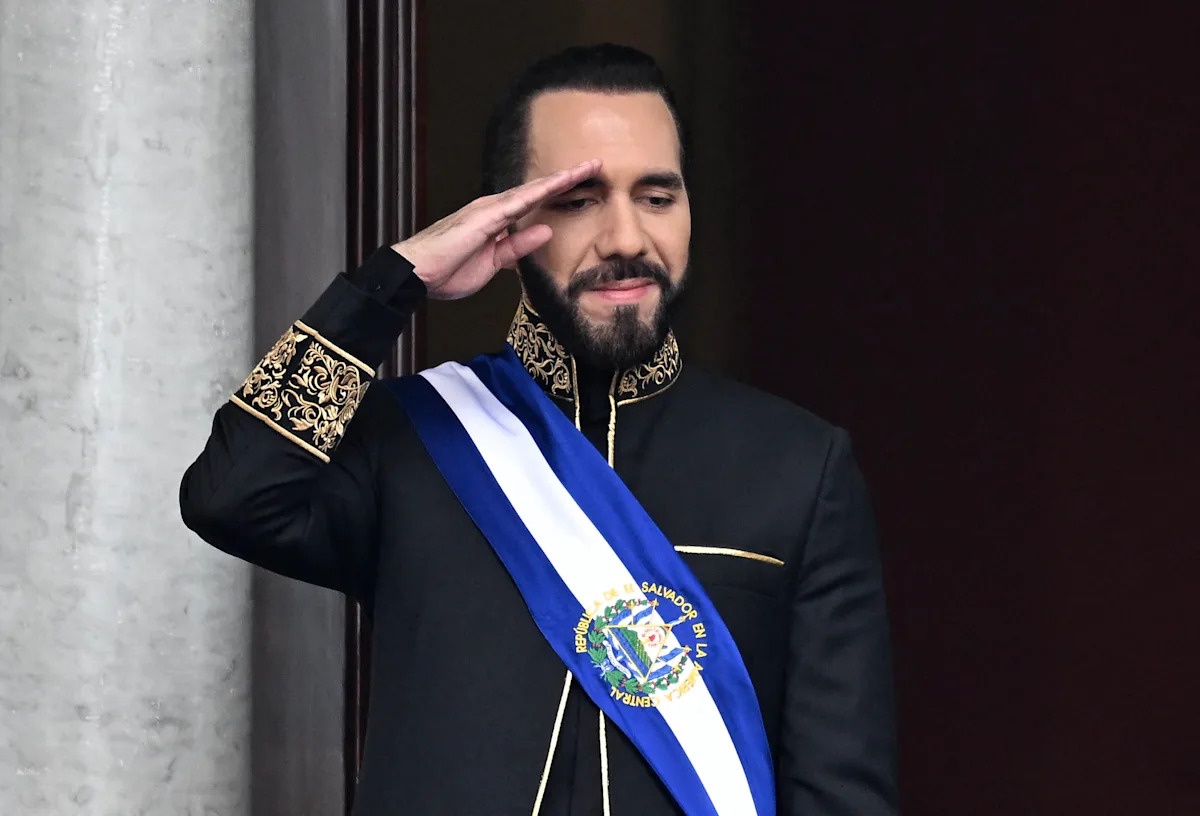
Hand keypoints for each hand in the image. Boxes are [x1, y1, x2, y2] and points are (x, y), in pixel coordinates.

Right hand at [391, 159, 600, 299]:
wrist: (415, 274)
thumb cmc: (447, 270)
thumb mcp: (494, 263)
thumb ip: (518, 247)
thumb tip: (545, 231)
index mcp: (496, 220)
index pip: (533, 203)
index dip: (558, 192)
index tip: (583, 184)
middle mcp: (494, 209)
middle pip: (537, 190)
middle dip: (566, 178)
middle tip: (595, 164)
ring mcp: (488, 210)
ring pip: (531, 190)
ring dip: (558, 179)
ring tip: (586, 167)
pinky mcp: (482, 217)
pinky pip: (516, 203)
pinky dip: (537, 192)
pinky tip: (556, 184)